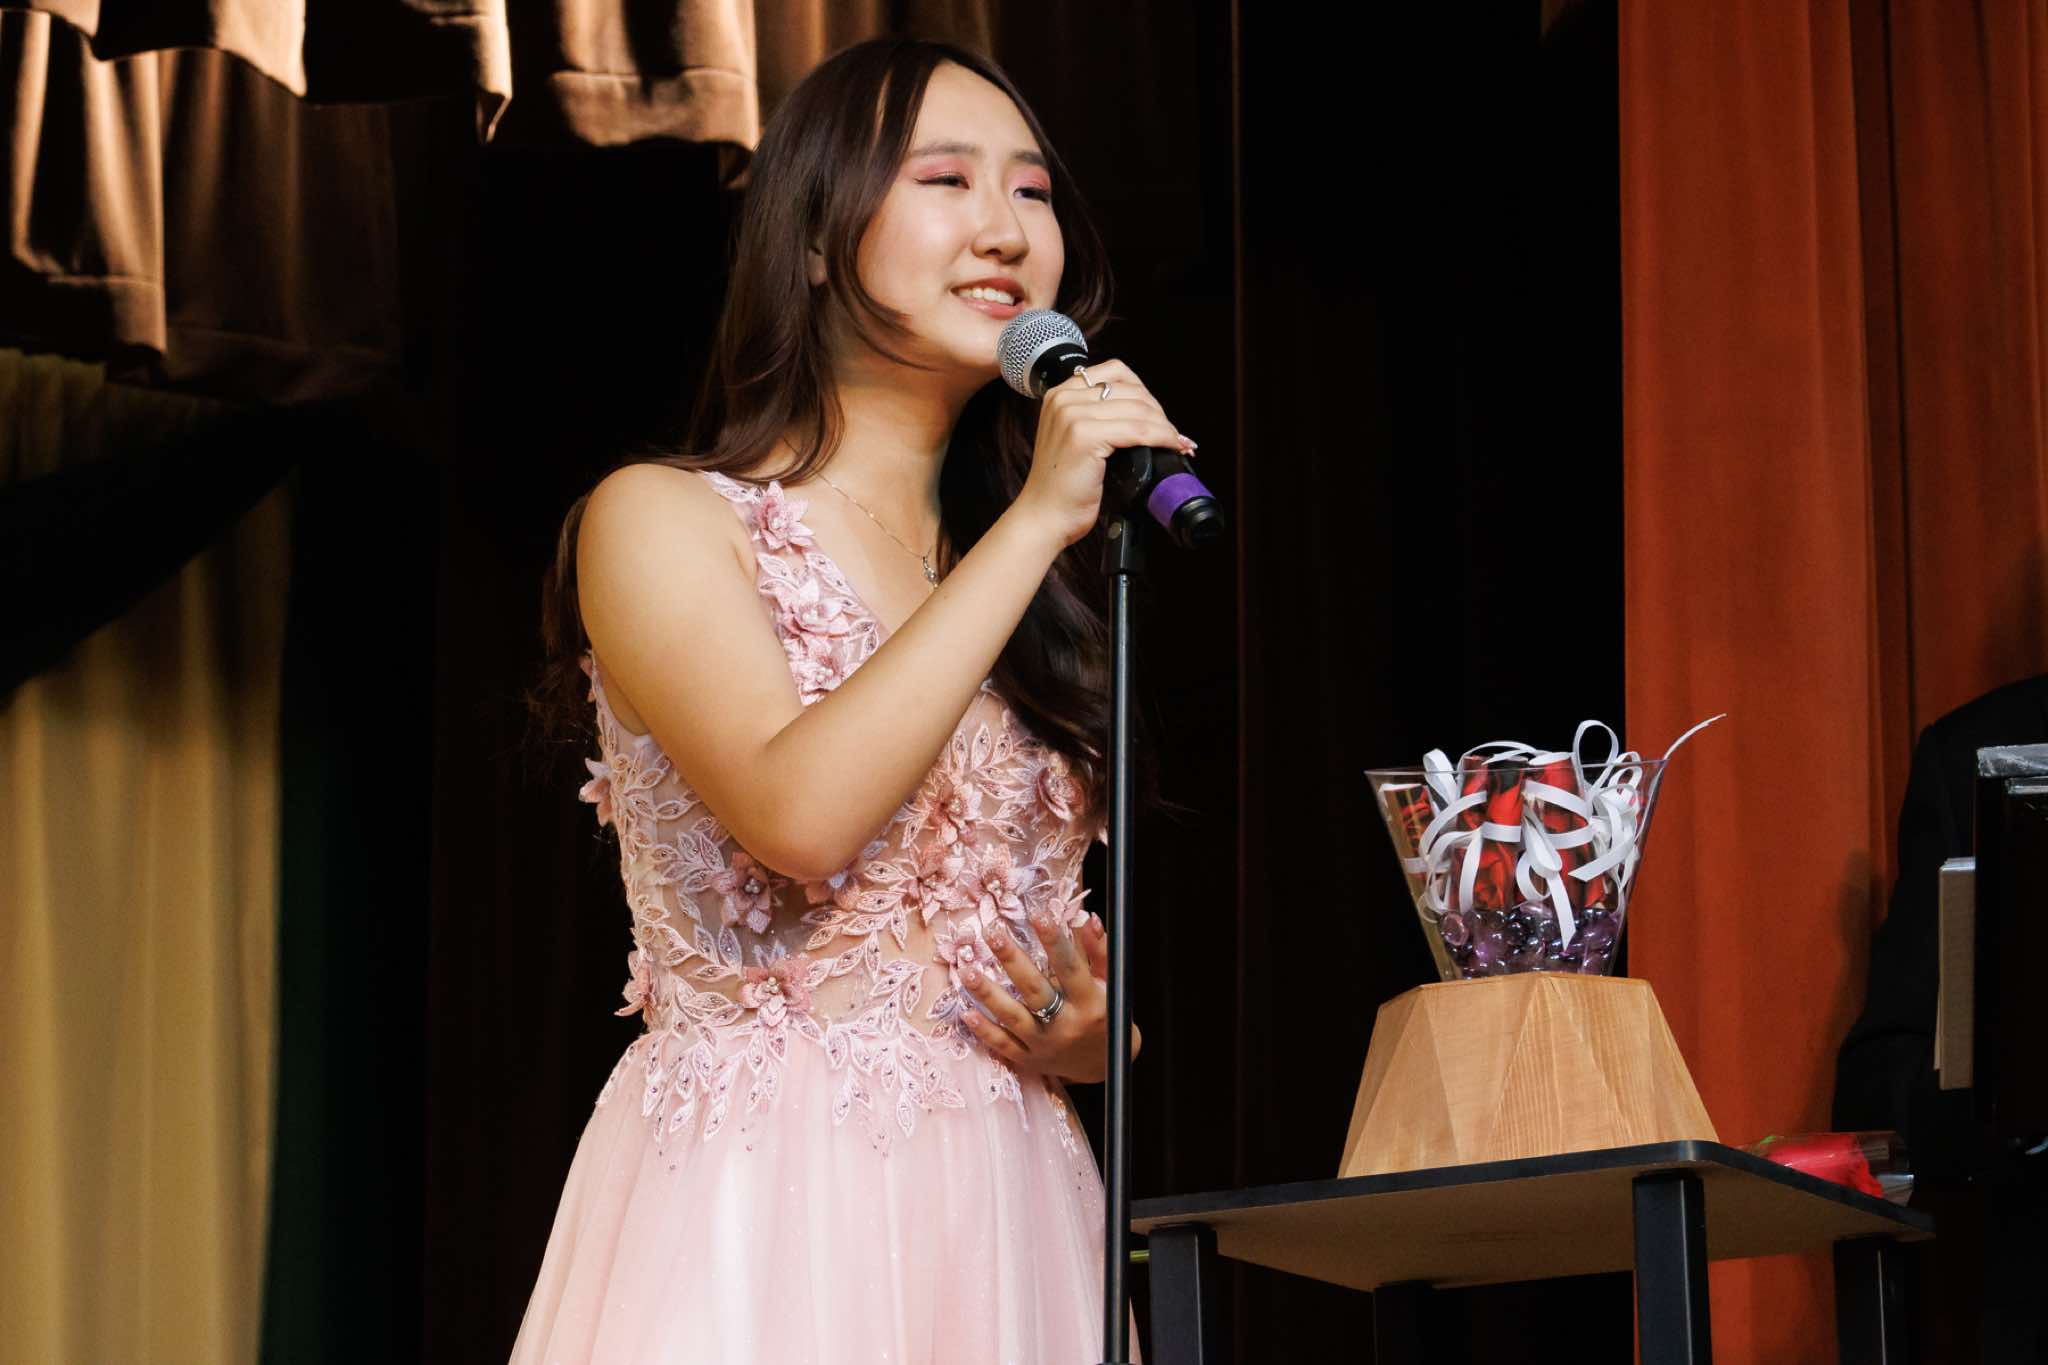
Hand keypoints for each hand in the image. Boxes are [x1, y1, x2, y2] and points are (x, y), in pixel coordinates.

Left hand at [959, 910, 1142, 1081]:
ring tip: (967, 971)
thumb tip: (1088, 918)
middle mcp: (1067, 1025)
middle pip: (1035, 991)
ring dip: (988, 995)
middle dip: (1012, 960)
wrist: (1104, 1065)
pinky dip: (984, 1031)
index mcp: (1090, 1003)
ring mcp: (1046, 1045)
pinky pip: (1004, 1046)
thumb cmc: (1106, 1014)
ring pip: (1013, 1019)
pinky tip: (966, 1012)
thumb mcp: (1110, 983)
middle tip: (992, 933)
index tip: (1039, 915)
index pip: (1071, 968)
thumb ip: (1099, 951)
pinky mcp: (1030, 1060)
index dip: (1055, 942)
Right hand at [1010, 359, 1191, 550]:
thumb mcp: (1073, 439)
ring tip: (1176, 441)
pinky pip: (1138, 430)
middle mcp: (1064, 399)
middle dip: (1158, 412)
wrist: (1044, 516)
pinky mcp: (1084, 436)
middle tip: (1172, 434)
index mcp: (1060, 394)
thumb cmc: (1061, 486)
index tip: (1157, 415)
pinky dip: (1161, 437)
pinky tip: (1170, 446)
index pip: (1115, 372)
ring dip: (1165, 426)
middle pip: (1130, 390)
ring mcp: (1072, 415)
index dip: (1144, 393)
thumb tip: (1143, 413)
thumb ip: (1096, 417)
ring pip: (1138, 410)